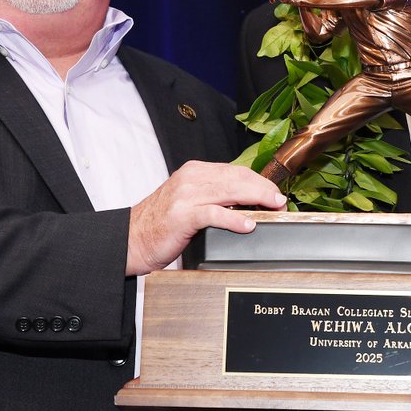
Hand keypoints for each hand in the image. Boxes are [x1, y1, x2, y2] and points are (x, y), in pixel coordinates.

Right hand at [126, 161, 284, 274]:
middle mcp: (191, 178)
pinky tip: (248, 225)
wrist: (131, 239)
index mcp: (195, 171)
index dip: (260, 182)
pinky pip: (214, 214)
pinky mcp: (182, 216)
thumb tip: (248, 203)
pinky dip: (234, 219)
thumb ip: (215, 196)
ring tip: (272, 209)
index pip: (236, 171)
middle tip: (280, 202)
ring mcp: (186, 196)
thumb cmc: (161, 224)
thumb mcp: (190, 201)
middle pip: (237, 178)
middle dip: (263, 189)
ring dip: (256, 200)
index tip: (275, 194)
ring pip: (230, 191)